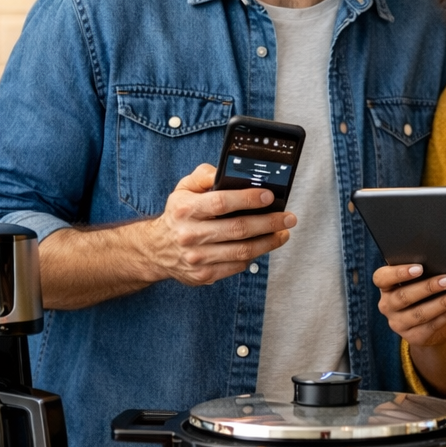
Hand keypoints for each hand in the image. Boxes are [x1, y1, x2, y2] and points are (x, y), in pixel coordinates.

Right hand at [147, 164, 296, 285]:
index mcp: (185, 209)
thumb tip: (226, 171)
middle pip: (238, 229)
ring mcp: (196, 258)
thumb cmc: (178, 214)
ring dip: (268, 242)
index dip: (248, 199)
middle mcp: (190, 235)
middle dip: (269, 222)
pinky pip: (236, 266)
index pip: (221, 202)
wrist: (157, 249)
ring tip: (283, 232)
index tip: (269, 196)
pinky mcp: (203, 275)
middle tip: (289, 217)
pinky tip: (263, 245)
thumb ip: (204, 175)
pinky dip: (254, 255)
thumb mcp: (184, 189)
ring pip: (241, 251)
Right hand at [374, 264, 445, 347]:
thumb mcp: (416, 283)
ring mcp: (398, 324)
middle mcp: (387, 306)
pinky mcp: (413, 337)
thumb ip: (422, 274)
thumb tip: (442, 265)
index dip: (399, 273)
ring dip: (442, 303)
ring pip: (420, 313)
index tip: (419, 268)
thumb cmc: (421, 294)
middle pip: (404, 296)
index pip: (382, 278)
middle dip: (428, 287)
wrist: (425, 326)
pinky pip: (431, 326)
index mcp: (385, 287)